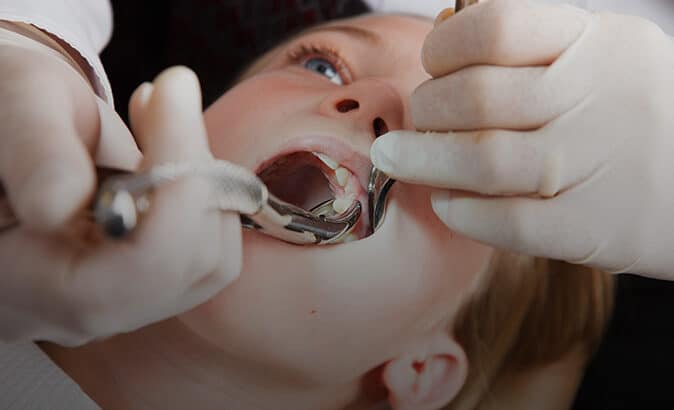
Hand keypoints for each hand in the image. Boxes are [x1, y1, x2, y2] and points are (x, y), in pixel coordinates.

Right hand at [0, 24, 242, 344]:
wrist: (15, 129)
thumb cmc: (8, 110)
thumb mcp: (13, 103)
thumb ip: (33, 152)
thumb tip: (61, 205)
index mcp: (16, 283)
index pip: (132, 272)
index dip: (177, 188)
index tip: (172, 93)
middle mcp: (72, 313)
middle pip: (185, 268)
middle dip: (195, 171)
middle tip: (168, 96)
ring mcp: (116, 304)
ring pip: (211, 261)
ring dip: (206, 178)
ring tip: (161, 120)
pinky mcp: (146, 284)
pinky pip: (210, 251)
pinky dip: (207, 191)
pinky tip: (170, 150)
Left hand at [370, 0, 673, 278]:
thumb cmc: (630, 112)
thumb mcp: (598, 54)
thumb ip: (527, 47)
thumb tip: (442, 33)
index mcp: (595, 43)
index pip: (496, 27)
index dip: (445, 46)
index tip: (434, 65)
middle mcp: (595, 98)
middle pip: (475, 97)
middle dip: (426, 109)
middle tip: (419, 122)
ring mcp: (594, 166)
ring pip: (482, 160)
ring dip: (423, 161)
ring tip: (398, 160)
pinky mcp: (592, 226)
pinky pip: (506, 221)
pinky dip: (461, 212)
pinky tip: (447, 202)